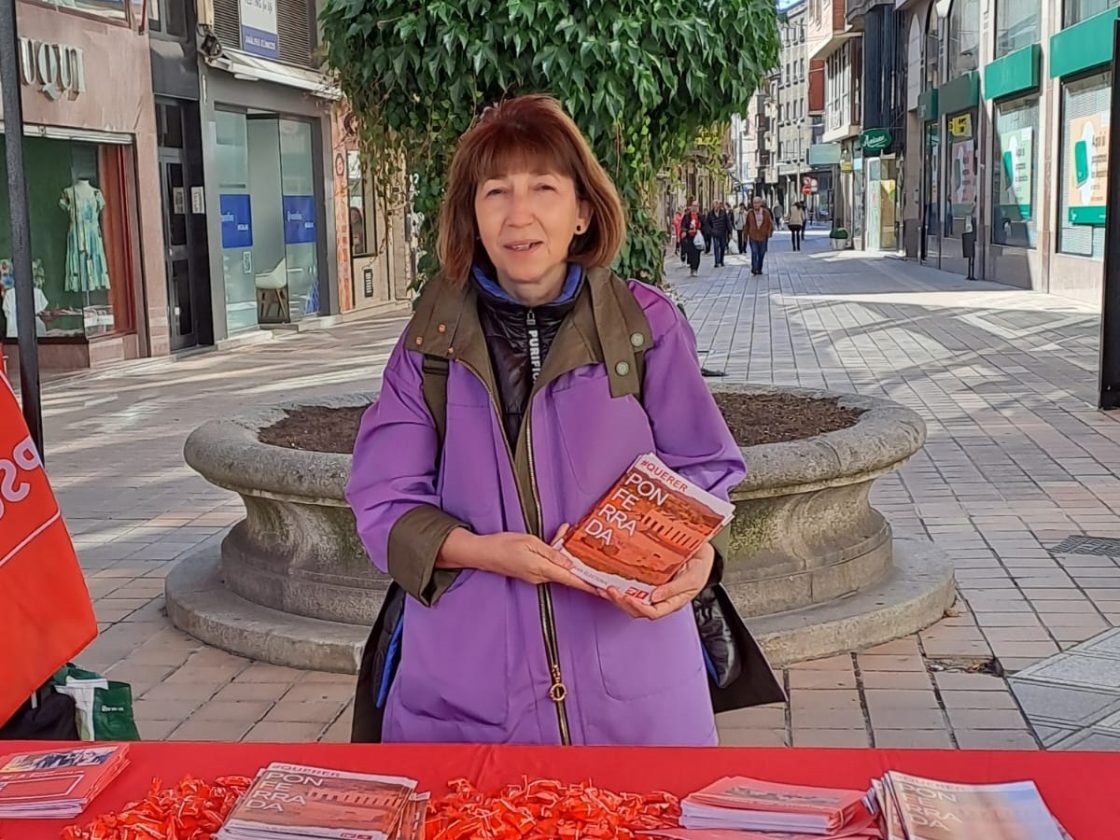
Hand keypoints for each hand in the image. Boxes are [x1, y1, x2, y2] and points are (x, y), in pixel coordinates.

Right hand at [443, 526, 597, 594]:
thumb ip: (551, 552)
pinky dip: (556, 553)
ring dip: (567, 554)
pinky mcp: (532, 572)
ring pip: (559, 567)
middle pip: (567, 573)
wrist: (483, 553)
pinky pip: (550, 564)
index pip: (570, 579)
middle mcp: (540, 576)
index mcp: (541, 568)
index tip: (602, 589)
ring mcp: (535, 576)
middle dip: (581, 566)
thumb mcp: (530, 542)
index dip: (588, 584)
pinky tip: (558, 538)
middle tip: (597, 563)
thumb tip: (569, 563)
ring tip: (567, 533)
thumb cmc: (504, 545)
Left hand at [604, 542, 715, 619]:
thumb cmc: (700, 566)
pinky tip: (608, 579)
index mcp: (672, 601)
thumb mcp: (693, 577)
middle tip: (609, 591)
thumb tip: (655, 597)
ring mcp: (652, 589)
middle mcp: (659, 598)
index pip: (653, 612)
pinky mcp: (646, 579)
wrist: (701, 550)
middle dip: (621, 602)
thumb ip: (675, 589)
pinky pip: (631, 585)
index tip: (628, 598)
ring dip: (616, 596)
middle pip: (638, 608)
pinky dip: (618, 584)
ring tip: (603, 588)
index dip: (639, 607)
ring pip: (631, 598)